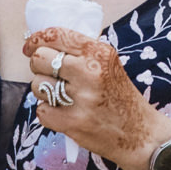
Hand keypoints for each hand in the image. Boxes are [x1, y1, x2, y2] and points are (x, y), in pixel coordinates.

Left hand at [23, 26, 169, 169]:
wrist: (140, 134)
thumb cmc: (122, 98)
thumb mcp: (109, 65)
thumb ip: (82, 53)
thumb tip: (45, 44)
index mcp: (99, 53)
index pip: (56, 35)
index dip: (36, 39)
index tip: (30, 46)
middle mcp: (89, 72)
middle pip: (40, 59)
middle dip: (39, 66)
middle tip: (49, 75)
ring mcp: (80, 98)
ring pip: (38, 85)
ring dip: (44, 91)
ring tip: (61, 97)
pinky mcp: (73, 122)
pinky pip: (41, 110)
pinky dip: (49, 113)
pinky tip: (64, 113)